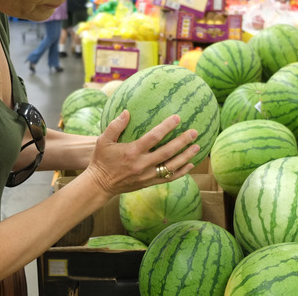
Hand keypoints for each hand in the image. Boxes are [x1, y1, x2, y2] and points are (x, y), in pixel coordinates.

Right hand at [84, 110, 199, 195]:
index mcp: (132, 152)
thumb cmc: (101, 160)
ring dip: (186, 157)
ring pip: (171, 166)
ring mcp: (147, 175)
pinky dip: (181, 172)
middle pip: (167, 152)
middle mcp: (142, 164)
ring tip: (197, 147)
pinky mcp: (149, 183)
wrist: (99, 185)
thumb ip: (115, 126)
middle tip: (194, 132)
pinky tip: (190, 165)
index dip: (166, 127)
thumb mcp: (103, 140)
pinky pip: (168, 178)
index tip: (177, 118)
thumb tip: (127, 111)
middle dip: (182, 142)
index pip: (153, 137)